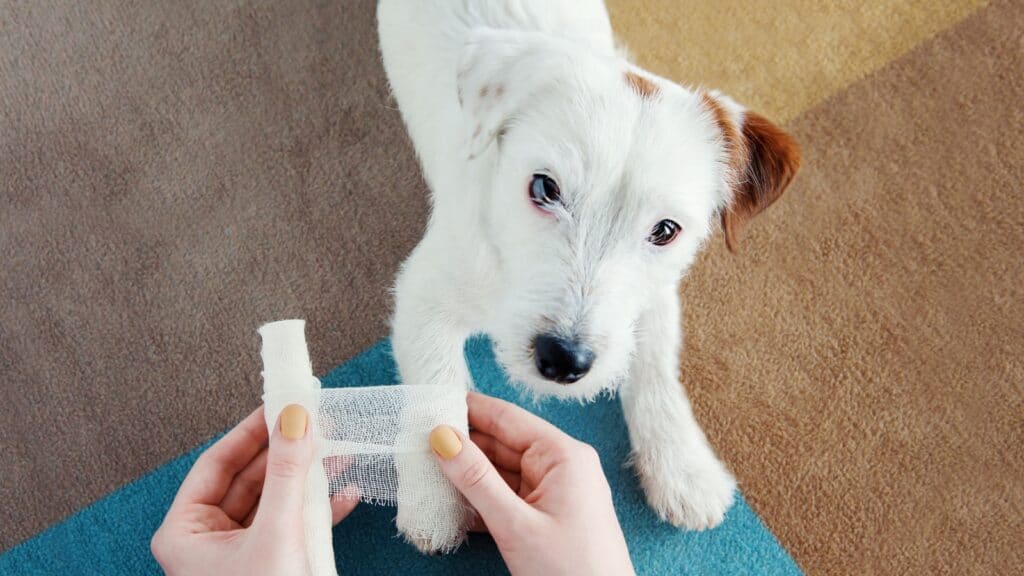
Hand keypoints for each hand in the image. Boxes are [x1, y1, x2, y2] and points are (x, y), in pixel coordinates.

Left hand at [151, 405, 357, 574]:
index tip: (280, 403)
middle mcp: (207, 541)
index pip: (217, 463)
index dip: (251, 430)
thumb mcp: (277, 533)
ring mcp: (239, 554)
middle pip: (250, 478)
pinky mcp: (269, 564)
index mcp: (185, 532)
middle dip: (287, 452)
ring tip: (337, 451)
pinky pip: (291, 524)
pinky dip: (317, 507)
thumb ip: (286, 473)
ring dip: (307, 477)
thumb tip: (294, 418)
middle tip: (314, 420)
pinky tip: (344, 494)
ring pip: (274, 499)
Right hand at [429, 392, 634, 575]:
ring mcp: (555, 493)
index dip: (468, 408)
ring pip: (501, 472)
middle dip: (462, 444)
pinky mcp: (548, 517)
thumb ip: (476, 480)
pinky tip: (451, 503)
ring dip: (467, 475)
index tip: (432, 402)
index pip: (507, 417)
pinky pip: (508, 497)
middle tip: (418, 441)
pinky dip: (481, 499)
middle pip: (502, 443)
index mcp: (563, 455)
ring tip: (427, 470)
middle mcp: (562, 467)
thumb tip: (443, 438)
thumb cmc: (573, 573)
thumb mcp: (515, 524)